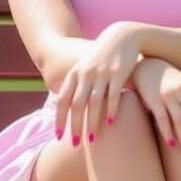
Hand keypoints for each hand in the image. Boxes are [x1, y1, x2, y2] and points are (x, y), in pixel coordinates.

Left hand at [54, 21, 143, 144]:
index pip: (62, 100)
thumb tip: (61, 106)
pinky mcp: (118, 74)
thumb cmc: (102, 57)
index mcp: (74, 74)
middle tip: (74, 144)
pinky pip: (113, 96)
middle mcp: (85, 74)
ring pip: (94, 103)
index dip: (59, 119)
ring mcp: (102, 74)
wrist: (122, 36)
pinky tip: (110, 124)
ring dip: (91, 123)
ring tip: (91, 141)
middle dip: (74, 126)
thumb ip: (74, 85)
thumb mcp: (84, 68)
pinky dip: (111, 110)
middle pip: (76, 105)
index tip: (58, 137)